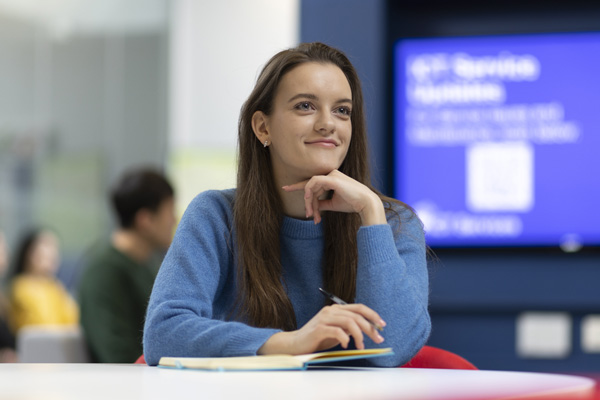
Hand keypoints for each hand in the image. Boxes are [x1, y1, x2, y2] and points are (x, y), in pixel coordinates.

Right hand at [258, 303, 385, 355]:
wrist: (295, 344)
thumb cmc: (316, 339)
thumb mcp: (336, 331)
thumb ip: (348, 327)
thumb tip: (367, 328)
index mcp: (336, 309)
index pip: (359, 308)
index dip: (372, 315)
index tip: (382, 325)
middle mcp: (331, 310)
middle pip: (357, 315)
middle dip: (370, 328)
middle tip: (378, 339)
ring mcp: (324, 318)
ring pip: (350, 322)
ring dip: (360, 335)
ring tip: (361, 346)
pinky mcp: (319, 328)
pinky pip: (338, 331)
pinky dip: (345, 339)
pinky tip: (346, 345)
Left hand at [282, 170, 385, 225]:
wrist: (365, 204)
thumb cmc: (352, 203)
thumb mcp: (333, 204)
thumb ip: (322, 203)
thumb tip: (313, 207)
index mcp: (331, 178)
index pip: (312, 181)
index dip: (297, 185)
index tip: (285, 188)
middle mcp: (331, 174)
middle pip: (311, 187)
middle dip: (308, 202)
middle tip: (308, 216)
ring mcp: (331, 175)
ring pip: (311, 186)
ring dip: (309, 201)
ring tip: (312, 215)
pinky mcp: (332, 178)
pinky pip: (314, 182)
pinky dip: (310, 192)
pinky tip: (310, 201)